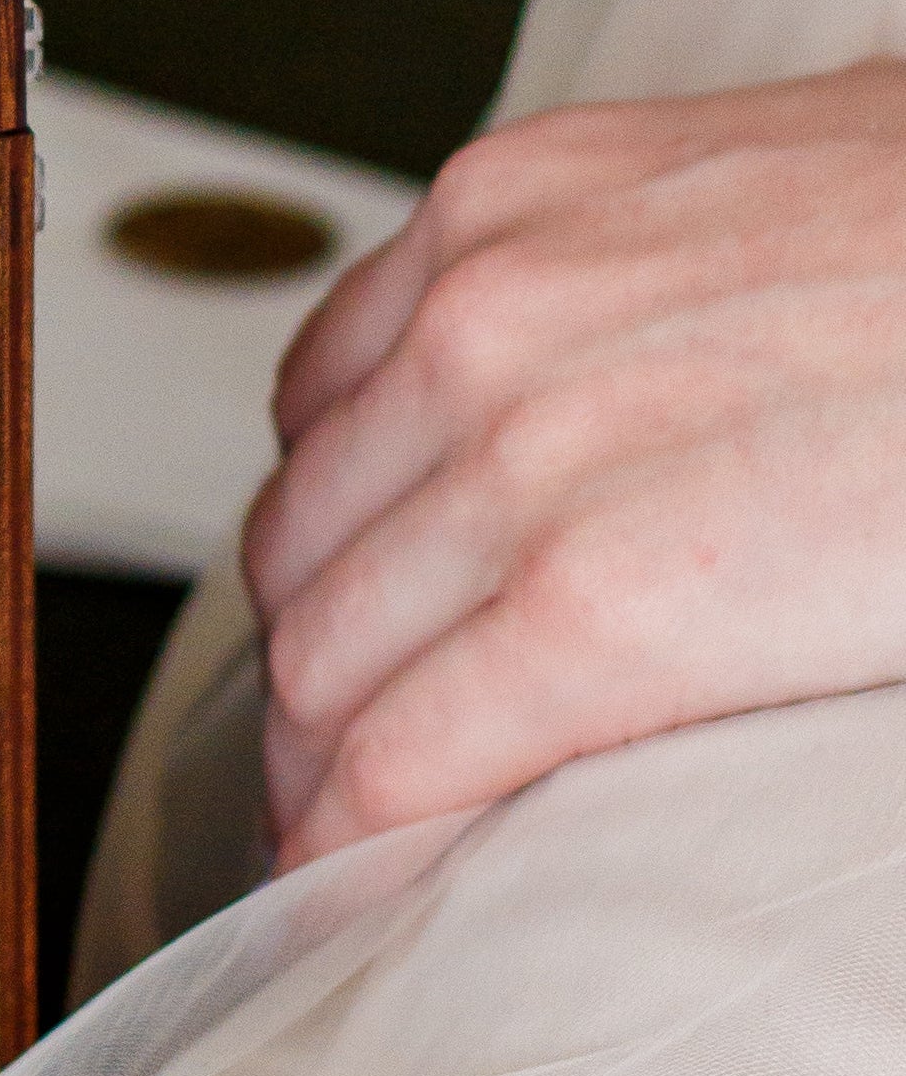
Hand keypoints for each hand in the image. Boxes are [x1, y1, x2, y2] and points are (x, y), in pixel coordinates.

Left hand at [245, 65, 905, 863]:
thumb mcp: (772, 189)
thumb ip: (649, 264)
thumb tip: (643, 344)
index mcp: (510, 211)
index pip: (326, 409)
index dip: (337, 543)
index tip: (356, 623)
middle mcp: (480, 318)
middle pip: (304, 544)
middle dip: (320, 670)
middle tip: (348, 760)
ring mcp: (524, 458)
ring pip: (325, 661)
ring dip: (327, 768)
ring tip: (360, 841)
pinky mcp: (601, 608)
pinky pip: (401, 755)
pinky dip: (359, 838)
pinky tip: (368, 886)